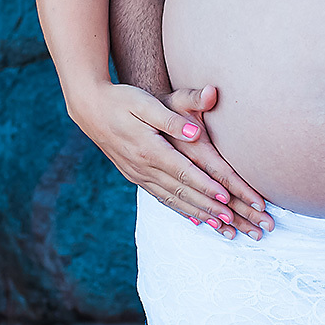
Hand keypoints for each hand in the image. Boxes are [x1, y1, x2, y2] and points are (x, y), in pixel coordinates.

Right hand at [69, 80, 273, 240]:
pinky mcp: (135, 176)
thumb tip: (195, 132)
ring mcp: (138, 174)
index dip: (206, 186)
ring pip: (173, 199)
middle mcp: (143, 167)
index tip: (227, 197)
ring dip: (197, 212)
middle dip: (208, 206)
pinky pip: (161, 198)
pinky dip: (180, 209)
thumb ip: (171, 118)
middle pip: (182, 191)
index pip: (183, 172)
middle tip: (233, 219)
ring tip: (221, 224)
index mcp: (148, 149)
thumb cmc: (122, 100)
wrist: (91, 108)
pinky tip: (194, 218)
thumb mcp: (145, 103)